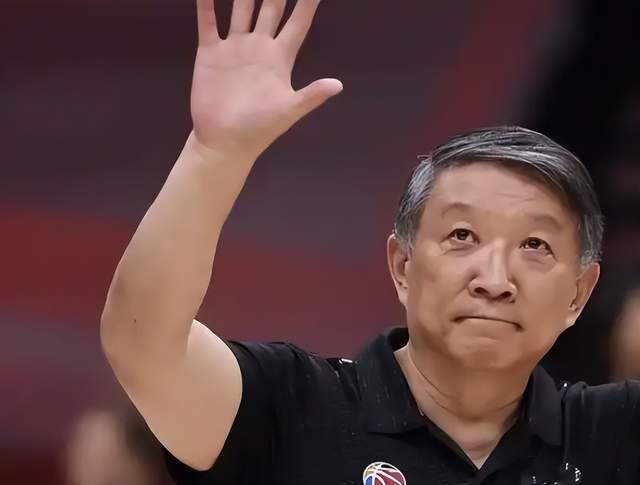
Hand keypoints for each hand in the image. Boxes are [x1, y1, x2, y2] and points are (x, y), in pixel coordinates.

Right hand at [191, 0, 342, 157]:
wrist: (224, 141)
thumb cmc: (259, 129)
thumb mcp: (288, 111)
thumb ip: (311, 95)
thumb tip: (339, 84)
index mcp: (281, 58)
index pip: (298, 22)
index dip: (307, 2)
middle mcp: (259, 47)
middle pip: (271, 7)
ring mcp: (235, 47)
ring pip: (241, 8)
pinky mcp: (211, 53)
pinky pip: (208, 22)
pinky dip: (206, 4)